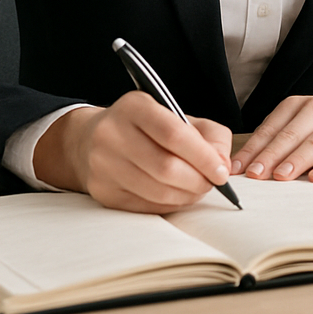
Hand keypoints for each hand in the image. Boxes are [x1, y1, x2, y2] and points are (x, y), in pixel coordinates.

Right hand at [34, 91, 232, 212]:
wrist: (90, 140)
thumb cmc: (144, 128)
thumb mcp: (175, 115)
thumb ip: (209, 134)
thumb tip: (223, 165)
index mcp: (134, 106)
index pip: (173, 133)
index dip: (202, 156)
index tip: (221, 172)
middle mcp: (112, 134)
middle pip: (165, 167)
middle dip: (198, 180)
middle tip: (212, 184)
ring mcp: (103, 165)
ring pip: (157, 191)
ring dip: (186, 196)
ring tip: (196, 189)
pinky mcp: (102, 191)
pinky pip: (145, 206)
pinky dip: (169, 205)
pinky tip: (177, 196)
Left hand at [231, 88, 312, 183]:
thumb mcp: (307, 118)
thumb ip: (282, 136)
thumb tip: (249, 164)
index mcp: (301, 104)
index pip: (272, 127)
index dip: (254, 148)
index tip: (238, 167)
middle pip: (291, 135)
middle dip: (270, 156)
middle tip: (255, 174)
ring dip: (296, 161)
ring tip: (280, 177)